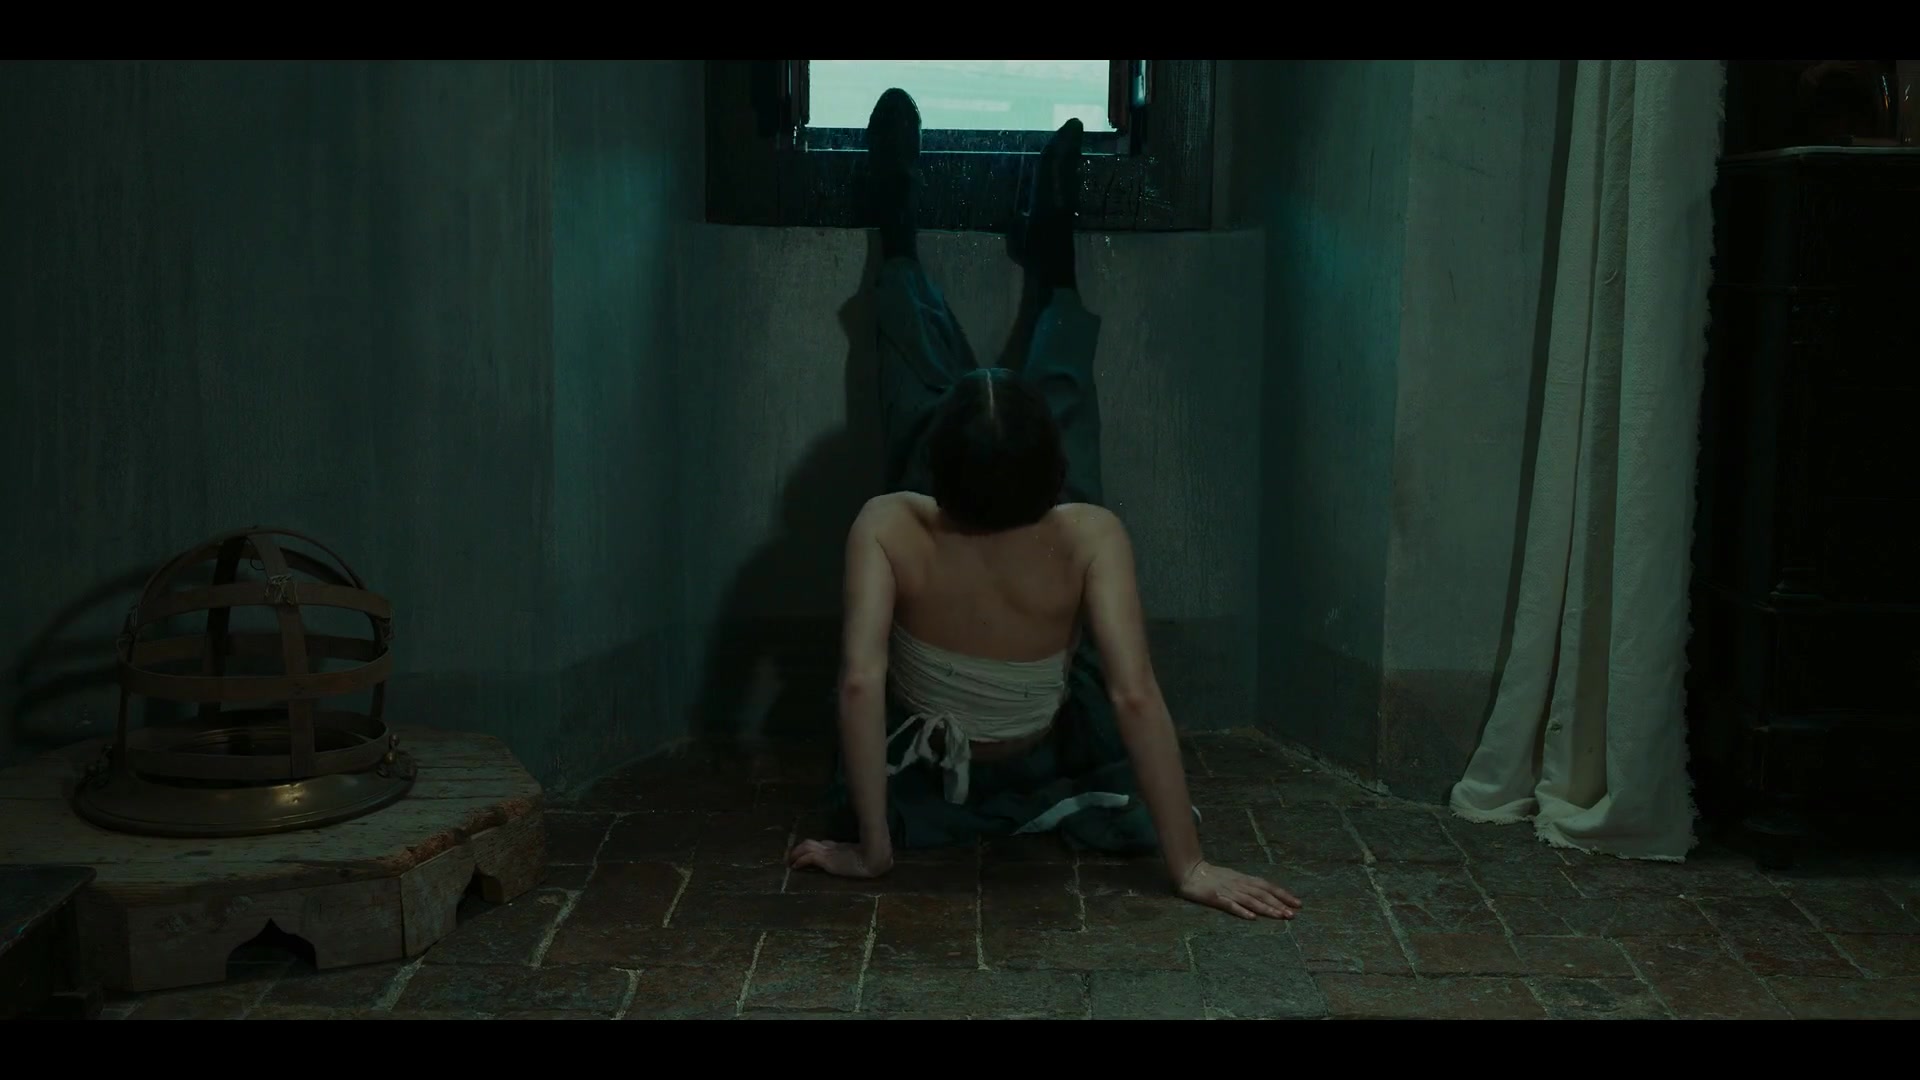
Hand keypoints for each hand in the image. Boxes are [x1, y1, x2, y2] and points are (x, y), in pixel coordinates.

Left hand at [787, 839, 893, 878]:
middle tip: (791, 854)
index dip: (815, 848)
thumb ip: (874, 857)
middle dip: (801, 849)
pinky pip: (810, 858)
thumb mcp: (875, 858)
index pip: (825, 846)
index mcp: (842, 849)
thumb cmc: (878, 858)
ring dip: (797, 854)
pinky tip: (795, 866)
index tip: (808, 851)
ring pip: (807, 848)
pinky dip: (801, 861)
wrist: (876, 857)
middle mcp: (833, 849)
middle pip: (812, 844)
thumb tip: (887, 860)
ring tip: (789, 859)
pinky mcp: (827, 860)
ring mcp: (830, 853)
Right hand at [1178, 861, 1302, 920]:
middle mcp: (1239, 884)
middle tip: (1293, 915)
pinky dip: (1241, 911)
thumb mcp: (1234, 878)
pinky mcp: (1215, 898)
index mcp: (1244, 879)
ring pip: (1250, 900)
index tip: (1298, 904)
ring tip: (1280, 916)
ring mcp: (1228, 891)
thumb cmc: (1213, 876)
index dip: (1283, 894)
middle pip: (1262, 894)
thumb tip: (1268, 894)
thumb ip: (1248, 885)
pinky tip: (1251, 917)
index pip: (1267, 886)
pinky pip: (1230, 905)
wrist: (1190, 871)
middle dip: (1279, 904)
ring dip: (1266, 908)